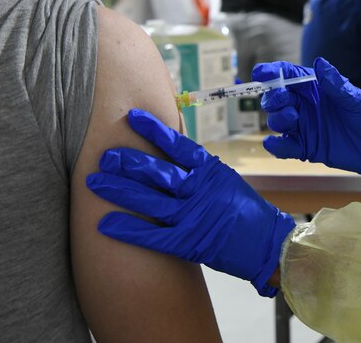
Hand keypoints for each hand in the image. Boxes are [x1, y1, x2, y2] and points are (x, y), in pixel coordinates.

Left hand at [86, 109, 294, 296]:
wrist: (266, 243)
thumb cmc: (245, 210)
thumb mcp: (225, 179)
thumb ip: (198, 169)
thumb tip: (170, 153)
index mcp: (210, 170)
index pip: (177, 144)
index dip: (153, 129)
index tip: (132, 116)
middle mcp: (199, 190)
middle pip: (156, 171)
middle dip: (127, 162)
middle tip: (103, 155)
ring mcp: (192, 216)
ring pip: (149, 200)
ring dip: (119, 190)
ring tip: (93, 181)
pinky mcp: (188, 242)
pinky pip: (151, 235)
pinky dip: (127, 229)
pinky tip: (104, 223)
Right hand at [256, 57, 360, 180]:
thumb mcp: (354, 97)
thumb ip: (335, 83)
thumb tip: (319, 63)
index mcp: (313, 87)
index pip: (287, 75)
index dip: (271, 72)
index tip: (261, 73)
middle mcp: (304, 105)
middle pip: (276, 98)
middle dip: (273, 97)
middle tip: (283, 99)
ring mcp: (303, 126)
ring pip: (277, 121)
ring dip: (278, 118)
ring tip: (293, 117)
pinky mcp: (305, 147)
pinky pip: (285, 147)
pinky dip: (276, 147)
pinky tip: (273, 144)